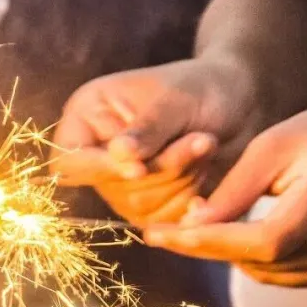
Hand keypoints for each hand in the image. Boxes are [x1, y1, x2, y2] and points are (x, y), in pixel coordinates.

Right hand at [50, 58, 254, 224]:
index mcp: (87, 116)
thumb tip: (119, 155)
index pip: (68, 158)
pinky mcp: (146, 205)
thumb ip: (149, 129)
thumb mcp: (176, 99)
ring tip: (206, 145)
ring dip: (182, 179)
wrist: (238, 103)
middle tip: (202, 139)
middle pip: (112, 186)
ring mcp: (119, 183)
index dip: (99, 169)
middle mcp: (97, 152)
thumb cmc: (202, 87)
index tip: (138, 169)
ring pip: (139, 205)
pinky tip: (206, 171)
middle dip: (164, 168)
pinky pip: (162, 219)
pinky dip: (190, 199)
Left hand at [142, 104, 306, 286]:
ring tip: (209, 223)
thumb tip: (191, 228)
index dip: (210, 242)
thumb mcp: (271, 146)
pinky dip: (253, 261)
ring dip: (228, 254)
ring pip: (267, 273)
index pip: (265, 239)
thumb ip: (233, 190)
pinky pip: (283, 277)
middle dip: (208, 247)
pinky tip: (241, 235)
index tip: (159, 235)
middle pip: (263, 260)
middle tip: (168, 230)